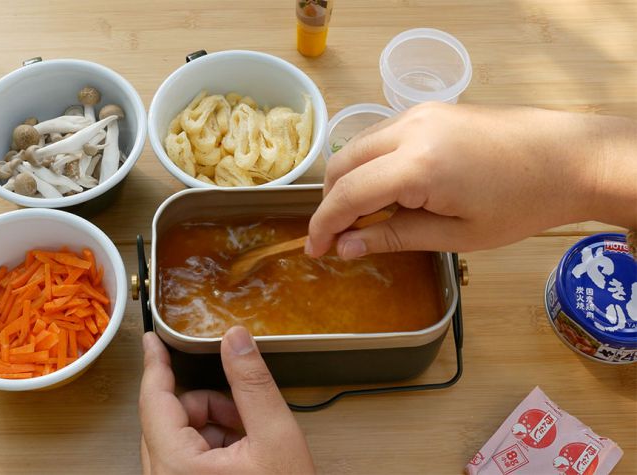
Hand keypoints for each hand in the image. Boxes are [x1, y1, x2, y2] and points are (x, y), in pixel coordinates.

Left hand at [139, 326, 314, 474]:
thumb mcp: (276, 437)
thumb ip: (252, 384)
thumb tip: (235, 341)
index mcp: (178, 467)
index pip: (154, 400)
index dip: (156, 364)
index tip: (151, 341)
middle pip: (170, 417)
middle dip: (208, 405)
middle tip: (243, 413)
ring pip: (178, 436)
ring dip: (212, 425)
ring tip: (248, 440)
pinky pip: (183, 456)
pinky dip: (211, 445)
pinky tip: (241, 455)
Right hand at [307, 102, 636, 257]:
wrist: (570, 159)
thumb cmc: (521, 205)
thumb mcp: (456, 235)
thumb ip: (394, 237)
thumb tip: (345, 248)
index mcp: (418, 166)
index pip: (348, 195)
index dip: (324, 225)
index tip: (315, 251)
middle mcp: (410, 129)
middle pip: (342, 164)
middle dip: (331, 203)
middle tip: (337, 238)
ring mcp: (420, 114)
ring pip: (357, 146)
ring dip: (347, 181)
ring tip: (360, 218)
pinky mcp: (430, 110)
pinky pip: (380, 136)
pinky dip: (369, 164)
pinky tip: (384, 190)